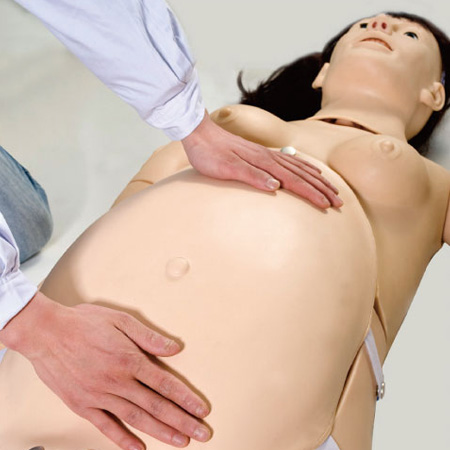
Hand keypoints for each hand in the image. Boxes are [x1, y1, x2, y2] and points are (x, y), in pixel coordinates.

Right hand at [0, 292, 210, 449]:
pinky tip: (139, 449)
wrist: (46, 333)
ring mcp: (99, 396)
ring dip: (161, 432)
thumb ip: (149, 337)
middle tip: (202, 434)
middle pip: (156, 406)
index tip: (202, 410)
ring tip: (181, 442)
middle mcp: (117, 382)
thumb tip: (175, 348)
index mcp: (129, 360)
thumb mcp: (121, 320)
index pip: (165, 384)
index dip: (186, 398)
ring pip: (136, 419)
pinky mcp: (82, 405)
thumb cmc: (84, 323)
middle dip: (182, 421)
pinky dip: (123, 441)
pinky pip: (106, 427)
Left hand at [182, 112, 342, 208]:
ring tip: (331, 188)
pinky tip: (309, 169)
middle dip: (322, 189)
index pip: (294, 181)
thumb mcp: (226, 169)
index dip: (312, 194)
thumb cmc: (209, 154)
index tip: (327, 205)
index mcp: (263, 163)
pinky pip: (290, 160)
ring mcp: (266, 154)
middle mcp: (269, 158)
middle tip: (339, 201)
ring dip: (317, 179)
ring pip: (299, 167)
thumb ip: (252, 176)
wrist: (199, 133)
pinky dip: (304, 166)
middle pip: (302, 174)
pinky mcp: (261, 153)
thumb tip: (276, 187)